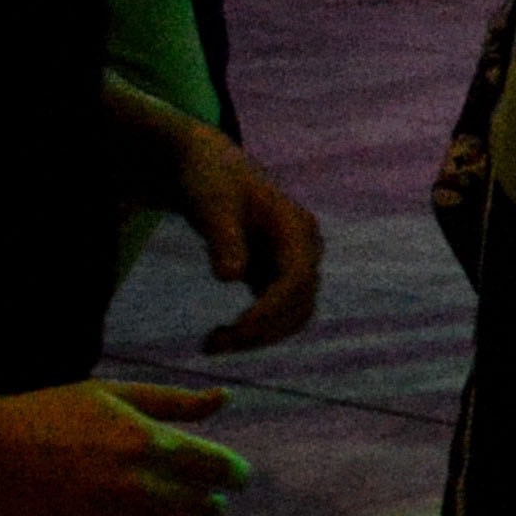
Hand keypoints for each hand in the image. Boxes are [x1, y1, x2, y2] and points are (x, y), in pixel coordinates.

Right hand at [0, 376, 253, 515]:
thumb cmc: (49, 414)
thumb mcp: (113, 394)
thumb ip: (174, 402)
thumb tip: (227, 399)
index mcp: (149, 444)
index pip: (223, 470)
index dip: (234, 473)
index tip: (231, 475)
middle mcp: (140, 488)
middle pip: (209, 510)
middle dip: (210, 500)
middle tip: (197, 492)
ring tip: (168, 512)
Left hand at [161, 123, 325, 347]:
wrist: (210, 169)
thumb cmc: (211, 180)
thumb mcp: (212, 203)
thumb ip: (223, 238)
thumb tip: (230, 277)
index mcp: (297, 228)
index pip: (297, 279)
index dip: (271, 309)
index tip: (235, 329)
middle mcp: (305, 250)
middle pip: (299, 304)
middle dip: (261, 330)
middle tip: (211, 346)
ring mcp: (295, 264)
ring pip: (292, 315)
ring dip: (259, 336)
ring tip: (211, 345)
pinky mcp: (278, 276)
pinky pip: (277, 314)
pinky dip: (254, 329)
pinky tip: (220, 336)